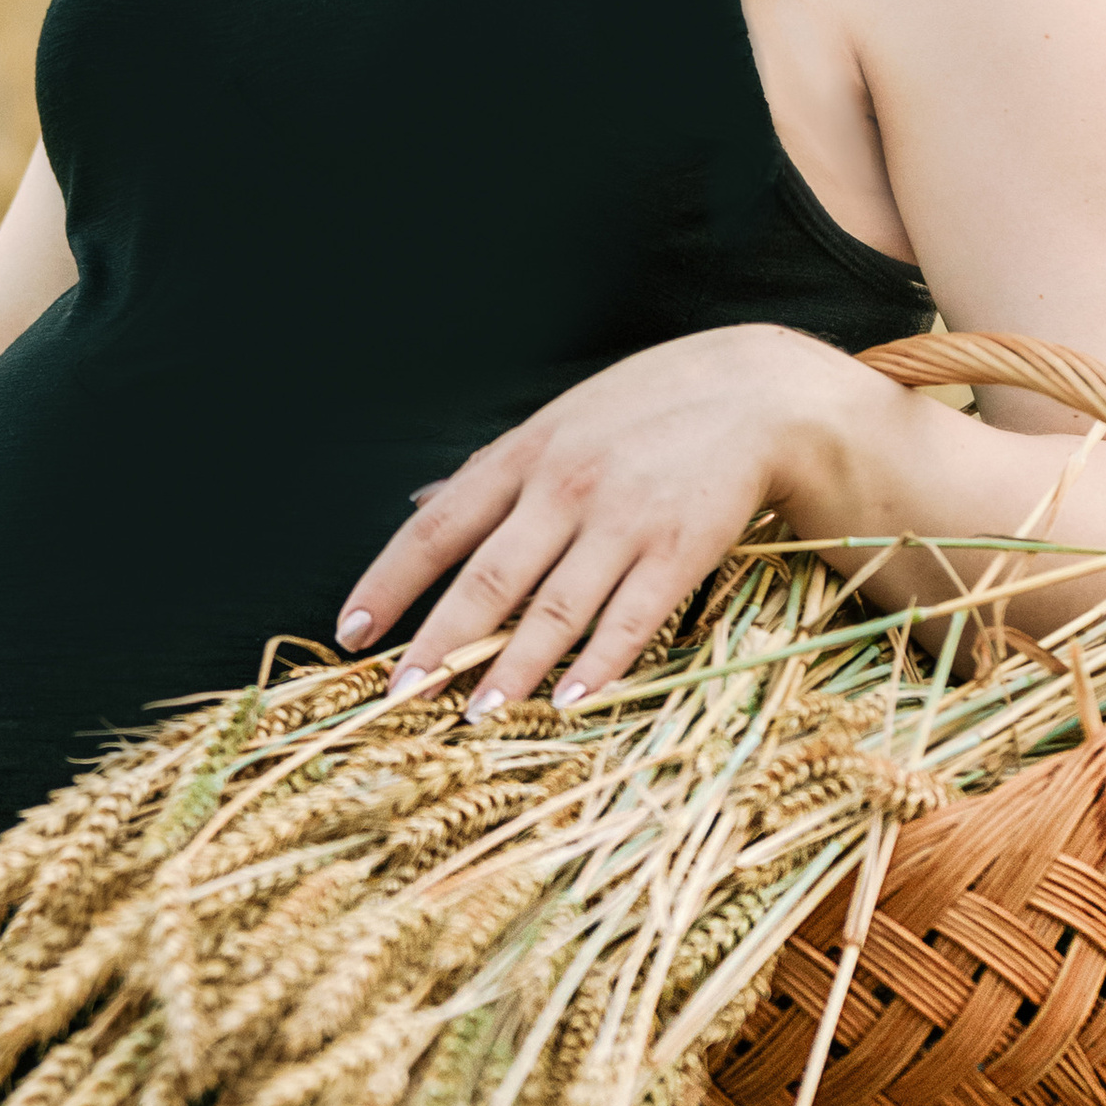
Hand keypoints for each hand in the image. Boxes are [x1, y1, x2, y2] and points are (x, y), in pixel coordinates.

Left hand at [337, 327, 857, 716]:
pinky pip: (634, 617)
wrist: (754, 391)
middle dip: (438, 641)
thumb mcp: (554, 422)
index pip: (436, 527)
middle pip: (488, 577)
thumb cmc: (642, 410)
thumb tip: (416, 499)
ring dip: (512, 667)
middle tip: (399, 694)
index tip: (351, 630)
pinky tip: (569, 702)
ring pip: (556, 607)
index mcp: (522, 456)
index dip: (389, 581)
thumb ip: (488, 471)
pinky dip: (601, 663)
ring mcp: (624, 520)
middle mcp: (564, 488)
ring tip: (475, 714)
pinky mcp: (681, 548)